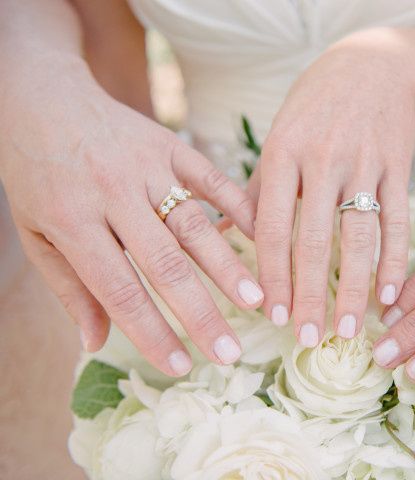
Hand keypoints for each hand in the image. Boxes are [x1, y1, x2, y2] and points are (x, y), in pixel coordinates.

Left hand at [0, 66, 261, 376]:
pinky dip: (237, 205)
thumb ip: (69, 288)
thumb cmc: (34, 172)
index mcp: (72, 221)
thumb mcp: (36, 233)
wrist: (39, 96)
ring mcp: (145, 165)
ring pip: (194, 224)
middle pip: (166, 264)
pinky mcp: (169, 143)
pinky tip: (261, 234)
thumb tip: (96, 344)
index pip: (120, 289)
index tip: (181, 366)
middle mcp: (112, 194)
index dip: (152, 332)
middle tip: (230, 352)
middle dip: (201, 313)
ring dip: (228, 267)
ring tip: (256, 302)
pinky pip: (210, 177)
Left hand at [254, 29, 414, 344]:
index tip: (272, 317)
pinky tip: (389, 294)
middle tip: (308, 339)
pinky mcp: (400, 165)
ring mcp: (365, 162)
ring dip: (354, 287)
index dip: (271, 275)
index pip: (272, 227)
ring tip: (348, 329)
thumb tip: (213, 234)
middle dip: (311, 295)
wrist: (372, 65)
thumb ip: (253, 190)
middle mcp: (322, 159)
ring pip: (359, 236)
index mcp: (282, 153)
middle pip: (315, 240)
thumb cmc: (313, 109)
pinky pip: (398, 219)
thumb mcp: (276, 139)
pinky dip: (394, 259)